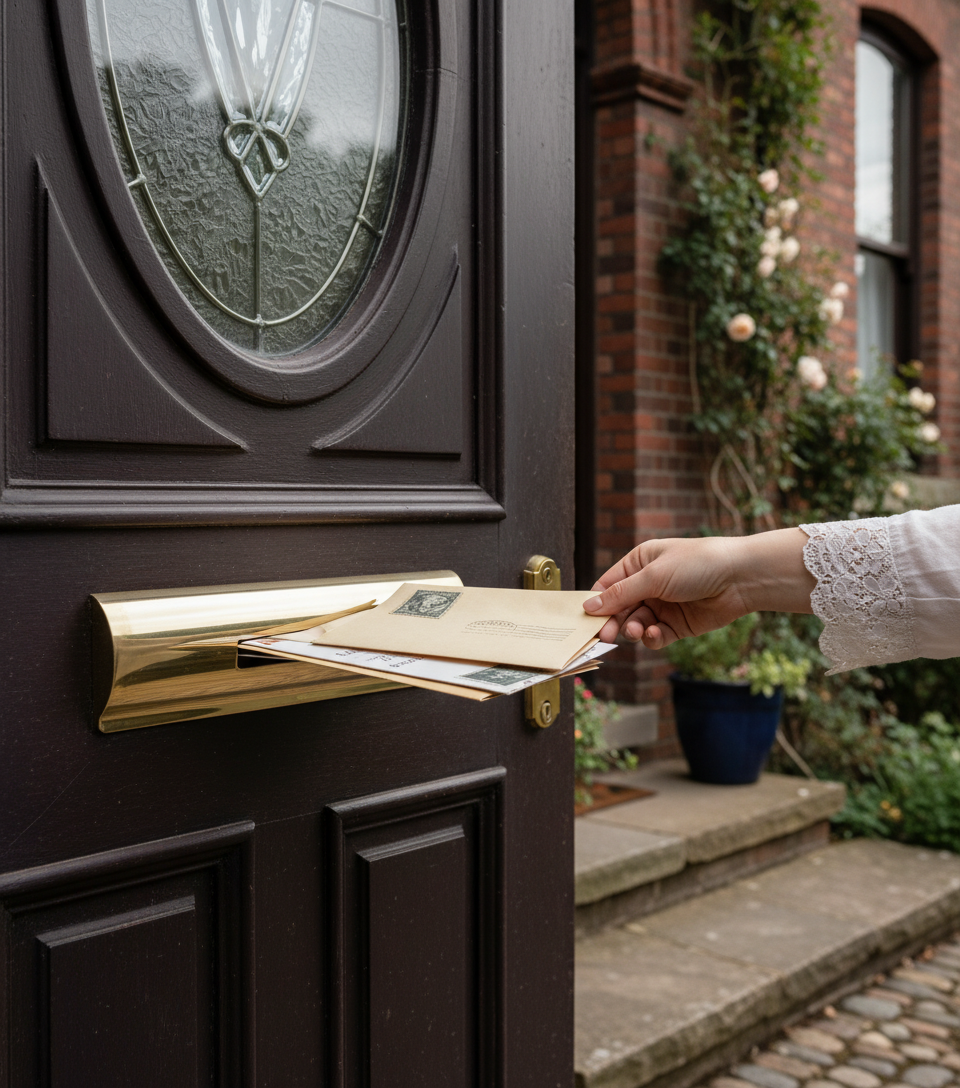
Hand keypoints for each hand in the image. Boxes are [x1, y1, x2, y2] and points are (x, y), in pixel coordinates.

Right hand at [583, 529, 813, 648]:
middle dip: (612, 622)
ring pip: (636, 624)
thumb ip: (621, 594)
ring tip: (635, 631)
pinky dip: (652, 638)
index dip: (597, 603)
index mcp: (640, 563)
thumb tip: (589, 607)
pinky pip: (656, 636)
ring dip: (632, 630)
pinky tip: (655, 635)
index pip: (608, 586)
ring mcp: (664, 605)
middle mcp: (649, 584)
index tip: (586, 621)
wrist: (741, 578)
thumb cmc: (698, 564)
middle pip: (620, 608)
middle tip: (604, 637)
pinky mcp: (678, 625)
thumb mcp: (653, 576)